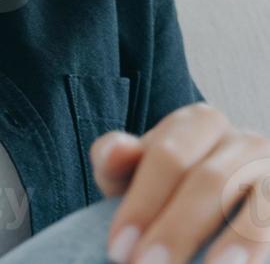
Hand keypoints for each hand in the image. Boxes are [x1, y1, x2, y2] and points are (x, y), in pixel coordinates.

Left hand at [92, 102, 269, 263]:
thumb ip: (116, 160)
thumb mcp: (134, 173)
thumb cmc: (166, 190)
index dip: (141, 204)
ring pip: (256, 204)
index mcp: (199, 123)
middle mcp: (243, 140)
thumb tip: (116, 150)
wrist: (214, 212)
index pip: (167, 157)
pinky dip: (256, 246)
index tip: (118, 248)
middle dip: (175, 229)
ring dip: (231, 242)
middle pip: (209, 180)